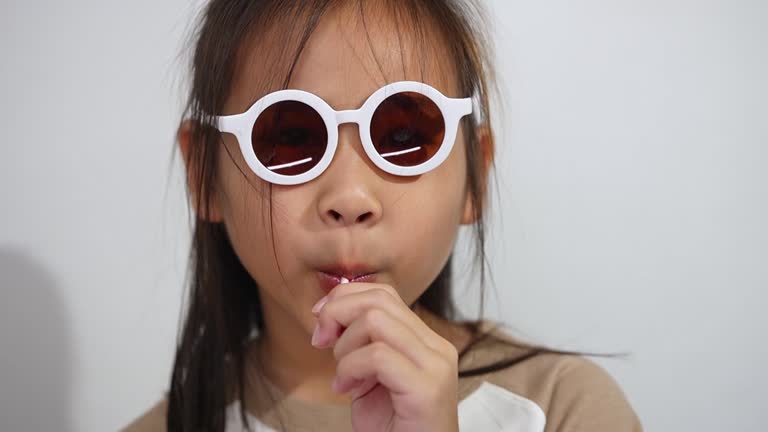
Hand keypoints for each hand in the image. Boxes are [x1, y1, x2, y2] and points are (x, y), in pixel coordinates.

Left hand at [310, 282, 459, 431]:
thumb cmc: (392, 427)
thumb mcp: (370, 376)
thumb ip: (362, 343)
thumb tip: (331, 308)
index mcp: (426, 341)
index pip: (384, 294)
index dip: (345, 297)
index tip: (320, 319)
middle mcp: (437, 347)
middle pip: (378, 300)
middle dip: (338, 314)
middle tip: (321, 342)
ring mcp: (436, 366)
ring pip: (376, 321)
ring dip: (345, 346)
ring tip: (344, 376)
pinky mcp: (427, 388)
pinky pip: (378, 356)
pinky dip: (351, 369)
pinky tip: (347, 389)